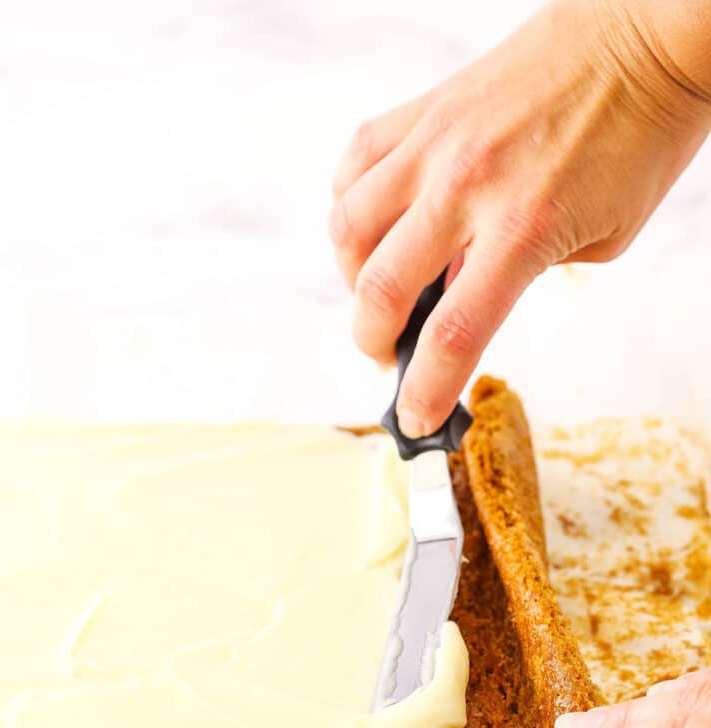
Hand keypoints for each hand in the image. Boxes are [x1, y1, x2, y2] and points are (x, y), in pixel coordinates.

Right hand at [329, 0, 710, 437]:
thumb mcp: (602, 235)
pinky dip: (350, 203)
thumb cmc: (641, 134)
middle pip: (379, 290)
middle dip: (372, 343)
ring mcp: (438, 141)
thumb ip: (527, 274)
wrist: (647, 32)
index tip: (416, 420)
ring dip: (351, 278)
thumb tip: (464, 291)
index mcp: (525, 227)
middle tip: (388, 355)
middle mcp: (468, 185)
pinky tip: (370, 222)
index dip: (424, 393)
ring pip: (348, 226)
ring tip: (375, 289)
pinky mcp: (427, 107)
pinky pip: (357, 161)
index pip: (451, 335)